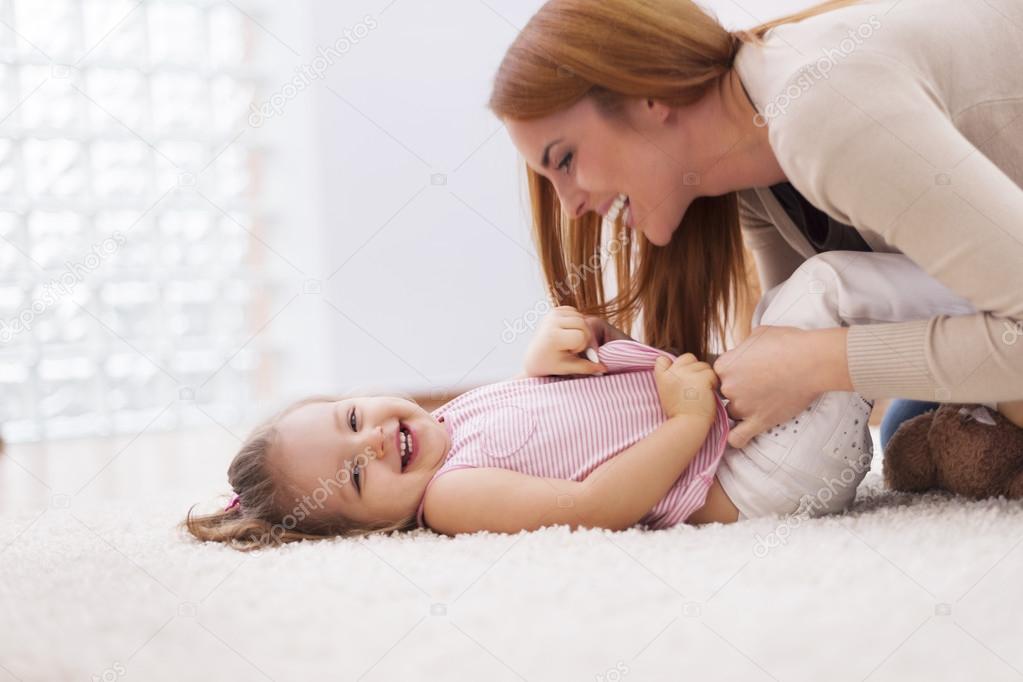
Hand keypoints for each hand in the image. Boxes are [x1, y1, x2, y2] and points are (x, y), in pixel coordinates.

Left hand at [524, 306, 609, 376]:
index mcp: (553, 336)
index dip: (581, 346)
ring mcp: (552, 313)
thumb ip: (587, 367)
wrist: (533, 356)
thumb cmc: (549, 364)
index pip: (581, 336)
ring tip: (569, 342)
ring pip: (581, 317)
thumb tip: (604, 368)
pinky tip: (569, 333)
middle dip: (584, 337)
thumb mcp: (568, 368)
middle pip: (583, 323)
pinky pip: (576, 313)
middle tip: (573, 347)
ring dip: (581, 330)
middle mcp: (551, 321)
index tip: (571, 352)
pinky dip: (576, 323)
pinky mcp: (555, 310)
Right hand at [653, 353, 719, 422]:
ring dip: (705, 376)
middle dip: (694, 368)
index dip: (674, 364)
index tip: (679, 377)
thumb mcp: (666, 393)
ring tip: (702, 392)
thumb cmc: (679, 413)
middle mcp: (674, 372)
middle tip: (694, 386)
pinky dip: (713, 383)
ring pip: (703, 365)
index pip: (663, 359)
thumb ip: (670, 378)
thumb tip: (679, 367)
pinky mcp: (702, 378)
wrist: (687, 425)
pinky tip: (708, 394)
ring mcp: (687, 374)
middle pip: (688, 357)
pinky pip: (712, 374)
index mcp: (662, 376)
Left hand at [714, 326, 850, 447]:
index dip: (731, 374)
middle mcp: (729, 387)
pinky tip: (739, 435)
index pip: (717, 375)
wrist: (811, 361)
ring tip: (759, 403)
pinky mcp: (759, 421)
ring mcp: (743, 405)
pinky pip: (738, 438)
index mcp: (725, 365)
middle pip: (723, 395)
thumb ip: (743, 346)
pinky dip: (736, 439)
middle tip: (756, 386)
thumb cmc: (789, 343)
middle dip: (737, 391)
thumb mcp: (757, 334)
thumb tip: (742, 350)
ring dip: (741, 410)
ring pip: (731, 414)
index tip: (745, 373)